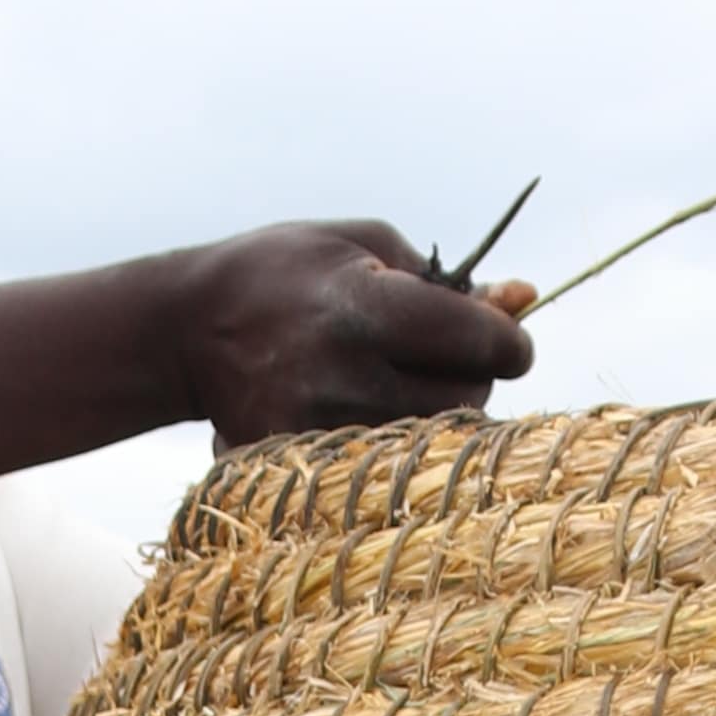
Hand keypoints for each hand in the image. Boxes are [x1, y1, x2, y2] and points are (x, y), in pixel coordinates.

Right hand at [170, 222, 539, 445]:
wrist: (188, 327)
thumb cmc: (287, 273)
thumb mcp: (365, 247)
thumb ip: (449, 280)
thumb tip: (527, 296)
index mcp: (363, 306)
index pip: (477, 340)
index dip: (509, 342)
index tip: (510, 341)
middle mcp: (342, 374)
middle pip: (463, 400)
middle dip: (473, 378)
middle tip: (444, 356)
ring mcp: (318, 429)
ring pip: (430, 442)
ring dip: (435, 415)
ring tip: (398, 380)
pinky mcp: (298, 465)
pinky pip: (383, 468)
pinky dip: (392, 444)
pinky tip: (364, 411)